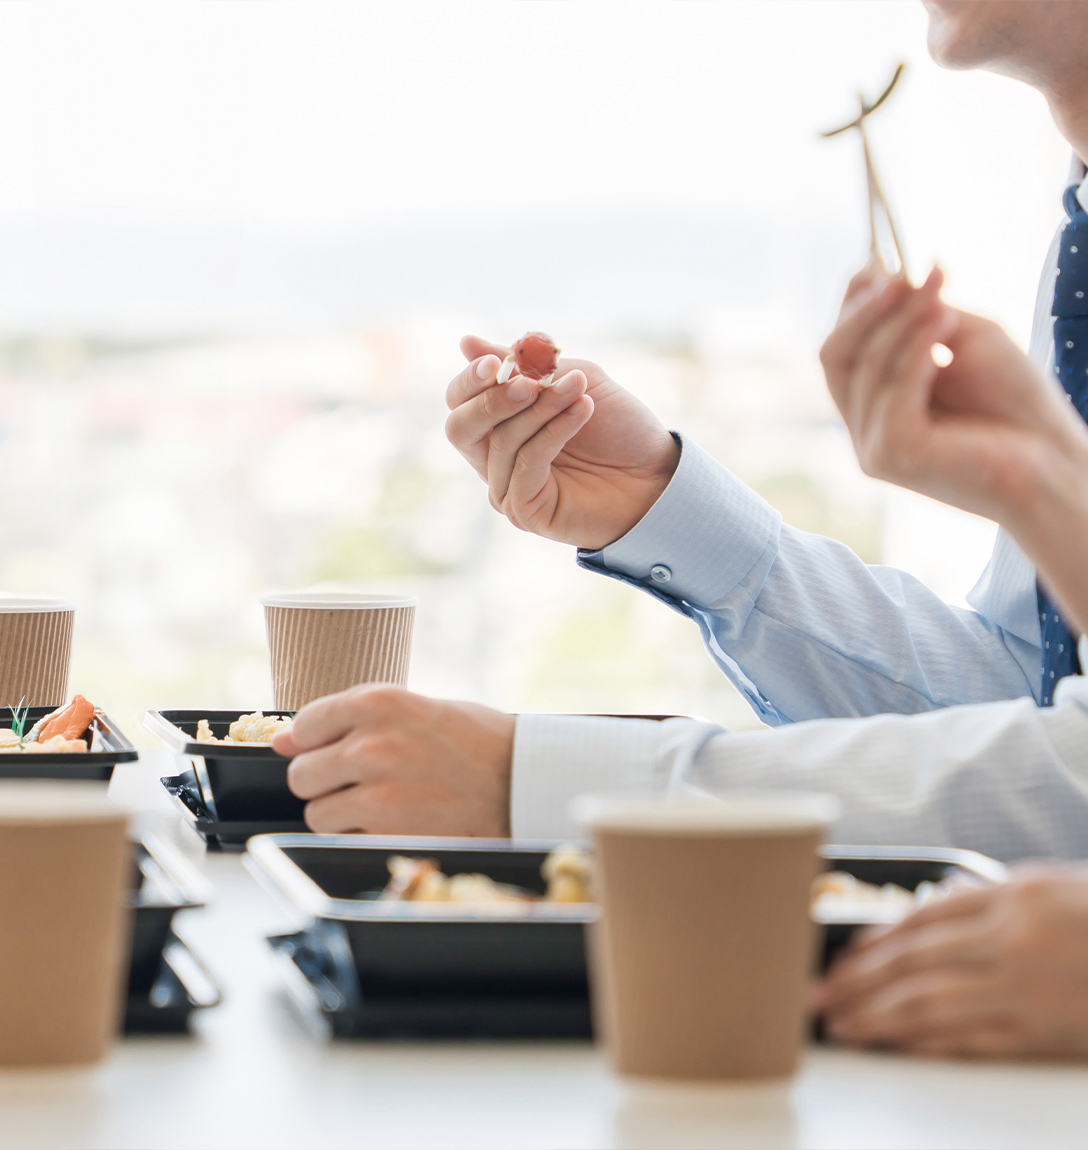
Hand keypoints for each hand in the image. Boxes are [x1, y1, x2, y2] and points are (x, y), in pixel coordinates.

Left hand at [271, 685, 515, 836]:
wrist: (521, 780)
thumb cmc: (476, 740)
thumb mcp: (415, 708)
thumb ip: (348, 720)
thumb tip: (283, 740)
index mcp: (378, 701)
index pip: (306, 724)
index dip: (315, 741)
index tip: (331, 749)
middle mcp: (371, 743)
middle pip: (302, 772)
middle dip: (324, 779)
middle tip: (361, 780)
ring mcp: (376, 790)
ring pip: (316, 810)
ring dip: (339, 812)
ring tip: (379, 803)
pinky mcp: (386, 830)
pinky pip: (342, 836)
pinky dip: (359, 834)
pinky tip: (392, 820)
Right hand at [444, 335, 680, 549]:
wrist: (656, 471)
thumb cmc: (617, 426)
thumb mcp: (572, 379)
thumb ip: (524, 365)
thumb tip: (467, 342)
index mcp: (499, 424)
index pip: (460, 400)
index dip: (471, 380)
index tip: (497, 363)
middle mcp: (495, 458)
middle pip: (460, 428)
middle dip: (492, 400)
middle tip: (531, 383)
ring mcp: (507, 488)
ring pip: (502, 442)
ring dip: (542, 410)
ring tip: (578, 391)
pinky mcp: (525, 511)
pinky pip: (526, 465)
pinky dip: (554, 433)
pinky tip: (583, 412)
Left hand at [817, 867, 1087, 1056]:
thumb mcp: (1050, 888)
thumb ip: (988, 902)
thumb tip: (926, 918)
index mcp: (1013, 896)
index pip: (921, 918)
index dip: (873, 940)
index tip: (841, 957)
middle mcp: (1013, 938)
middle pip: (913, 960)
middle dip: (859, 980)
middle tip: (820, 996)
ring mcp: (1027, 988)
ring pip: (931, 1002)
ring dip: (878, 1016)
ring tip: (843, 1025)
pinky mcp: (1045, 1034)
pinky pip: (972, 1040)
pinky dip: (927, 1044)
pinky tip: (897, 1046)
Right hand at [820, 263, 1087, 525]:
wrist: (1053, 460)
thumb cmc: (1015, 404)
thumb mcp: (964, 338)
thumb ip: (920, 314)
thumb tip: (883, 271)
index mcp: (875, 402)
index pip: (840, 348)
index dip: (852, 303)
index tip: (880, 263)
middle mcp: (864, 426)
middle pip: (834, 356)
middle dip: (864, 310)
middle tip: (899, 276)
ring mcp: (872, 445)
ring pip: (865, 368)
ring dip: (903, 323)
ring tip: (944, 297)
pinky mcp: (891, 456)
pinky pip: (892, 391)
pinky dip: (917, 352)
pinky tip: (945, 327)